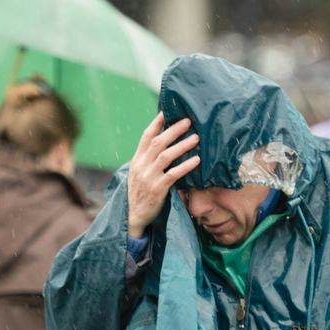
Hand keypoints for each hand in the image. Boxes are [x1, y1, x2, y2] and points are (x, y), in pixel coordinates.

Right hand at [126, 114, 199, 239]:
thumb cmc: (139, 194)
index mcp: (137, 160)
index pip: (146, 136)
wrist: (133, 217)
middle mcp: (141, 166)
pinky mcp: (157, 190)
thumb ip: (147, 159)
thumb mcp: (138, 173)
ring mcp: (149, 178)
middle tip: (188, 121)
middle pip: (158, 142)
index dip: (157, 123)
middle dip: (174, 130)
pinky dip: (186, 166)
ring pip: (166, 155)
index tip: (168, 111)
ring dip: (182, 145)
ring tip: (196, 138)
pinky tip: (196, 160)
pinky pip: (174, 174)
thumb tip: (162, 144)